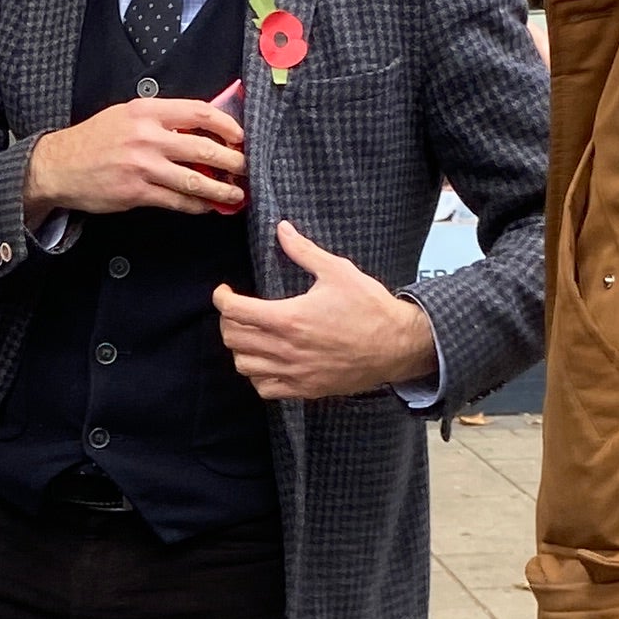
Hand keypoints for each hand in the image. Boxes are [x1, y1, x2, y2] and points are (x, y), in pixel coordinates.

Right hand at [24, 97, 246, 223]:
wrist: (58, 165)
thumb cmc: (94, 139)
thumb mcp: (126, 114)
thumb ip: (161, 118)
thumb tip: (202, 128)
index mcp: (147, 111)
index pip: (200, 112)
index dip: (228, 125)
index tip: (241, 136)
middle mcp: (147, 136)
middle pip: (205, 148)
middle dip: (234, 161)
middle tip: (247, 168)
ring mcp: (142, 166)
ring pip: (195, 180)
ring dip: (221, 190)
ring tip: (236, 195)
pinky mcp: (136, 193)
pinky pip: (176, 201)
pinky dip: (196, 206)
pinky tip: (207, 207)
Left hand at [216, 223, 441, 402]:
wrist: (397, 345)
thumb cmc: (369, 306)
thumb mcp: (338, 271)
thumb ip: (304, 251)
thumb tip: (282, 229)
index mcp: (289, 318)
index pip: (234, 311)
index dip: (221, 298)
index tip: (224, 292)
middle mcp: (286, 349)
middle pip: (233, 339)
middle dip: (228, 321)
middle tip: (238, 311)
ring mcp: (294, 372)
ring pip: (244, 365)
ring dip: (240, 348)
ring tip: (251, 335)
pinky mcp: (305, 389)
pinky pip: (264, 389)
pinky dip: (257, 375)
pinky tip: (266, 361)